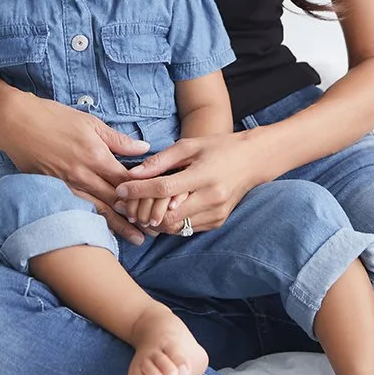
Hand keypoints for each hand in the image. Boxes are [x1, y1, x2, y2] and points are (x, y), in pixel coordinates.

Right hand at [0, 94, 149, 244]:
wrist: (16, 123)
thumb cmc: (53, 118)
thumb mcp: (91, 123)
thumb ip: (118, 140)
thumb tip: (144, 148)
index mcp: (96, 157)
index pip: (127, 181)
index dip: (144, 193)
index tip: (160, 203)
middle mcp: (83, 176)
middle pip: (115, 202)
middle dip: (136, 218)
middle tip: (154, 232)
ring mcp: (67, 186)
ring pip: (97, 210)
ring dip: (118, 226)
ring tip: (134, 238)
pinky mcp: (53, 190)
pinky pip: (78, 209)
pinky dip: (92, 221)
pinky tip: (102, 231)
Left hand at [116, 134, 265, 234]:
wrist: (253, 160)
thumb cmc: (219, 148)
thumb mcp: (190, 146)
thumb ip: (161, 160)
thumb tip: (133, 173)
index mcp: (205, 175)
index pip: (164, 188)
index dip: (138, 191)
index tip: (120, 190)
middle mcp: (212, 198)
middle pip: (167, 215)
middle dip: (143, 212)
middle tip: (126, 205)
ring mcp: (216, 213)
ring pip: (174, 227)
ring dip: (154, 220)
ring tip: (140, 208)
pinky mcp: (217, 222)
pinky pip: (186, 228)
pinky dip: (170, 222)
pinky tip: (161, 210)